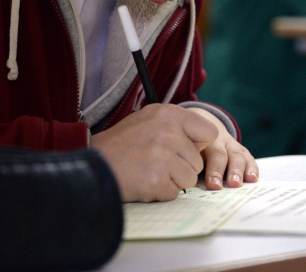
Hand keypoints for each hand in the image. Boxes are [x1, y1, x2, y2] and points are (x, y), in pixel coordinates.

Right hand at [90, 104, 217, 202]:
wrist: (96, 163)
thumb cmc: (123, 144)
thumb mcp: (150, 119)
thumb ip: (176, 125)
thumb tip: (202, 139)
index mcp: (170, 114)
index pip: (209, 131)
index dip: (198, 144)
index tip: (182, 148)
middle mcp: (169, 131)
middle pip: (198, 160)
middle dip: (181, 166)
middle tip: (156, 161)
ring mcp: (164, 155)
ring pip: (189, 178)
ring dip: (172, 180)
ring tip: (150, 170)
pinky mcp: (158, 179)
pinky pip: (174, 192)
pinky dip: (161, 192)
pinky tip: (144, 180)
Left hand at [188, 108, 258, 188]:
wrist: (205, 128)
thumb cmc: (195, 148)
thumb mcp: (191, 152)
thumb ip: (191, 165)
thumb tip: (189, 184)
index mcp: (202, 141)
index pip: (209, 154)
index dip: (213, 169)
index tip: (212, 185)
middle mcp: (218, 141)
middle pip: (222, 154)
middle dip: (224, 170)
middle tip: (227, 185)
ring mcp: (232, 145)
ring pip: (237, 155)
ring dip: (238, 170)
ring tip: (238, 184)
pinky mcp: (242, 151)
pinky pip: (249, 158)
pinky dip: (252, 168)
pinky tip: (253, 178)